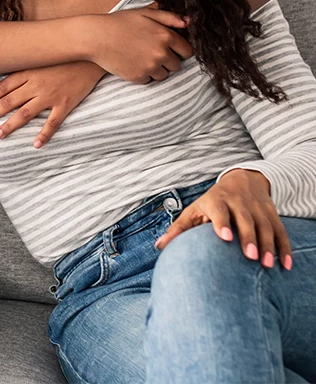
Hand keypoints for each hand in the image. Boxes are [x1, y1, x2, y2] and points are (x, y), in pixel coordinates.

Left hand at [0, 61, 104, 147]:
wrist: (91, 56)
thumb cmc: (64, 55)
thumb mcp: (41, 57)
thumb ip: (26, 66)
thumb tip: (7, 72)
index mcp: (29, 72)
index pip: (4, 86)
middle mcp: (36, 85)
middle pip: (10, 101)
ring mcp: (51, 96)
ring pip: (25, 114)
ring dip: (10, 125)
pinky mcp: (65, 104)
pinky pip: (52, 123)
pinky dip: (44, 134)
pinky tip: (35, 145)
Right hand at [90, 5, 192, 82]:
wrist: (95, 37)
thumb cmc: (119, 22)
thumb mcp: (144, 13)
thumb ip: (168, 17)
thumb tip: (188, 22)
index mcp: (165, 36)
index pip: (187, 51)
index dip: (179, 49)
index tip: (170, 47)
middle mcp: (161, 53)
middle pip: (176, 65)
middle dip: (168, 60)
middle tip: (152, 52)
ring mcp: (150, 66)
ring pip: (164, 75)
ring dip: (157, 69)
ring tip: (141, 58)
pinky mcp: (138, 77)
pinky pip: (149, 80)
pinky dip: (143, 74)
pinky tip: (133, 63)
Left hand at [155, 169, 292, 269]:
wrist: (242, 179)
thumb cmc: (212, 202)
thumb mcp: (195, 210)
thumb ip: (179, 229)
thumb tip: (158, 247)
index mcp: (216, 201)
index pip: (219, 210)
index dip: (222, 222)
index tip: (224, 237)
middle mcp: (238, 203)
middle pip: (245, 220)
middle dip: (249, 237)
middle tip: (250, 257)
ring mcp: (257, 207)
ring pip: (265, 226)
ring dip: (268, 245)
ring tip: (267, 265)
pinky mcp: (272, 213)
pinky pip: (280, 231)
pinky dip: (284, 247)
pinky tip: (285, 265)